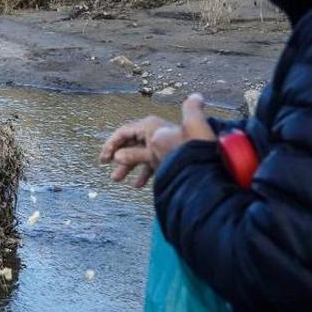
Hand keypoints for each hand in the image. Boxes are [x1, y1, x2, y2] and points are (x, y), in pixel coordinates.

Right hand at [100, 94, 216, 187]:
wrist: (207, 164)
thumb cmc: (184, 150)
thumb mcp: (156, 148)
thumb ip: (136, 151)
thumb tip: (118, 155)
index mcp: (151, 126)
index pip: (125, 132)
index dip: (111, 144)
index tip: (103, 159)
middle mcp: (157, 133)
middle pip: (132, 143)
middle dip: (119, 157)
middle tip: (111, 173)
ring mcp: (164, 146)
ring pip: (141, 154)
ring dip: (128, 166)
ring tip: (117, 179)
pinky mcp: (171, 157)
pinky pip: (153, 163)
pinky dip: (144, 172)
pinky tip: (138, 185)